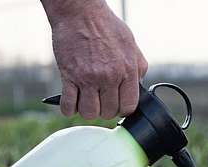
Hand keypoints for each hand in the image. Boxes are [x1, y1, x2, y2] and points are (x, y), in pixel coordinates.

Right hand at [43, 0, 147, 119]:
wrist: (80, 12)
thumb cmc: (105, 26)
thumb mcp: (131, 45)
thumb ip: (137, 68)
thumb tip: (139, 86)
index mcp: (127, 70)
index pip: (128, 107)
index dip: (122, 109)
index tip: (117, 105)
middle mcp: (109, 76)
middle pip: (108, 112)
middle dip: (104, 109)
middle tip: (100, 100)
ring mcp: (88, 78)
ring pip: (89, 113)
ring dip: (87, 110)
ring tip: (87, 101)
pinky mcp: (69, 76)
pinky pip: (68, 105)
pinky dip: (68, 108)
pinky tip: (71, 102)